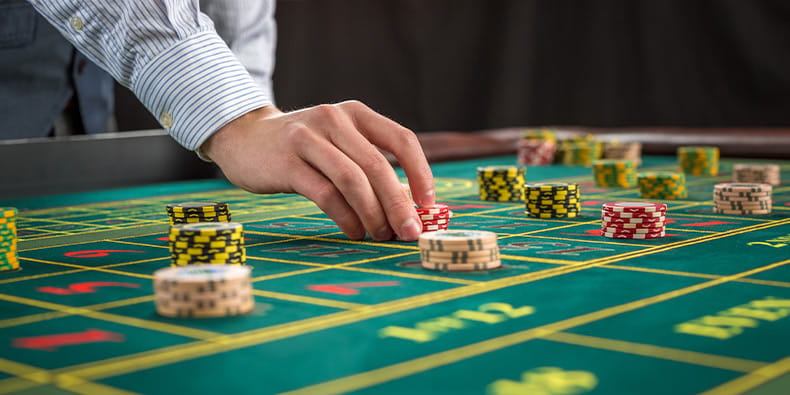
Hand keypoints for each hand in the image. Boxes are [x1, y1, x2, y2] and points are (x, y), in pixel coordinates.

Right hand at [201, 101, 434, 240]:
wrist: (244, 137)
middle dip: (399, 204)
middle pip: (377, 165)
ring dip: (372, 214)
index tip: (428, 205)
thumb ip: (368, 164)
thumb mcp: (338, 142)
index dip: (421, 173)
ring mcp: (307, 138)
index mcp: (356, 113)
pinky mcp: (286, 163)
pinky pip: (325, 195)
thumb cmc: (303, 148)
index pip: (402, 139)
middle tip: (410, 233)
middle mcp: (334, 119)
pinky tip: (354, 232)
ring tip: (380, 236)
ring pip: (351, 181)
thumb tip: (408, 207)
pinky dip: (346, 218)